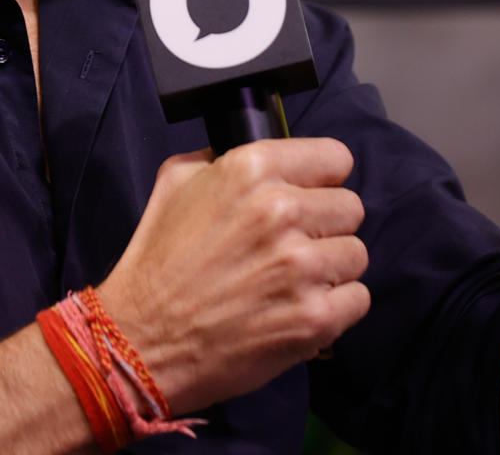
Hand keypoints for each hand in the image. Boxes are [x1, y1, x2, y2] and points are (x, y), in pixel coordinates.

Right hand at [97, 138, 369, 413]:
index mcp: (252, 169)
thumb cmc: (156, 262)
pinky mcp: (315, 317)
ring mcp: (302, 266)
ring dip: (331, 270)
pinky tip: (300, 310)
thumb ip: (221, 158)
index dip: (322, 180)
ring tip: (293, 283)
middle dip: (325, 227)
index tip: (309, 197)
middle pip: (350, 207)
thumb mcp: (175, 183)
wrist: (141, 342)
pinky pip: (359, 299)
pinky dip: (336, 309)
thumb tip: (262, 157)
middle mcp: (282, 210)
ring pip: (356, 254)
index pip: (335, 158)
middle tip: (293, 247)